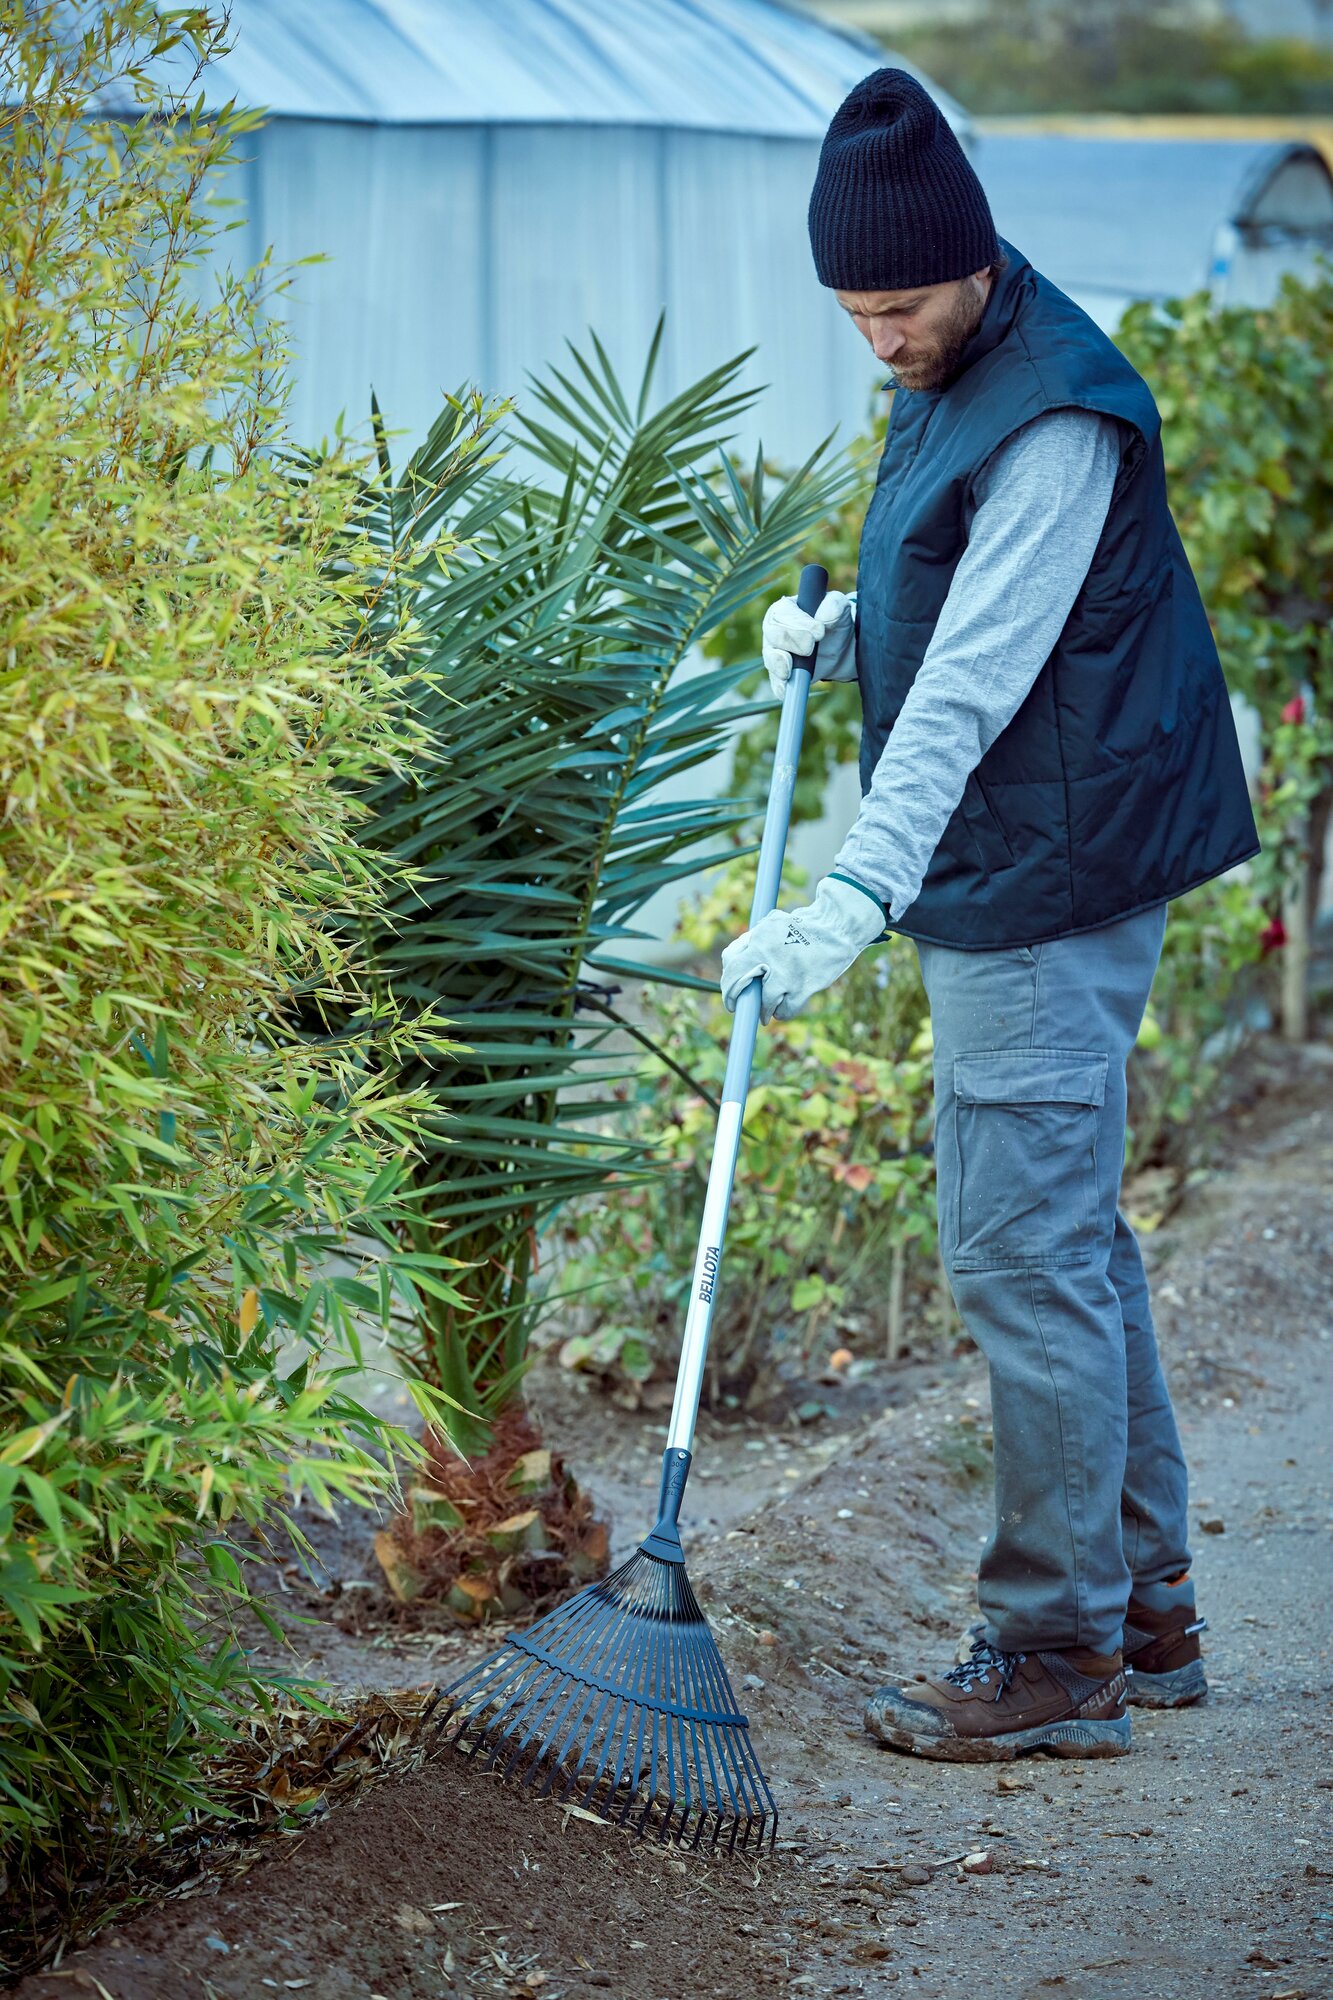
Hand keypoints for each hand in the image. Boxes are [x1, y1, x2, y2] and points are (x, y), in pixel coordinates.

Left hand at [719, 874, 885, 1023]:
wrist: (836, 927)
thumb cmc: (803, 925)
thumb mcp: (773, 923)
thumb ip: (753, 939)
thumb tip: (733, 957)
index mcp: (759, 940)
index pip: (731, 962)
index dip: (727, 980)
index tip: (730, 990)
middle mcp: (769, 958)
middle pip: (738, 985)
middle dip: (736, 999)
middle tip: (737, 1006)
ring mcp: (786, 975)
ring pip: (764, 1003)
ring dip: (764, 1009)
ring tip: (767, 1009)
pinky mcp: (803, 988)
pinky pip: (785, 1010)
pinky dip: (782, 1011)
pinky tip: (783, 1008)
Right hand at [761, 589, 856, 700]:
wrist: (842, 649)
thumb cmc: (836, 622)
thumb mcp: (840, 608)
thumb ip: (833, 606)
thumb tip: (824, 617)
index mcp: (785, 610)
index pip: (783, 614)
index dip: (797, 623)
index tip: (819, 632)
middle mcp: (774, 631)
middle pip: (773, 635)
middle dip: (790, 641)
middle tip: (809, 648)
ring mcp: (775, 655)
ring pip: (770, 659)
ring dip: (779, 664)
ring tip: (788, 671)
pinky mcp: (781, 676)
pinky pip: (776, 682)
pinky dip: (780, 686)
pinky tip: (785, 690)